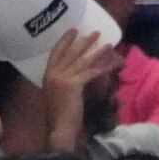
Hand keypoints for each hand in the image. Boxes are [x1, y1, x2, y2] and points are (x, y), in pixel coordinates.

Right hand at [42, 28, 120, 147]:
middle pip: (70, 53)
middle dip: (84, 42)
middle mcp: (53, 74)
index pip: (56, 52)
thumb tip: (79, 75)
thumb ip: (66, 83)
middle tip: (95, 32)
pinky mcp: (72, 85)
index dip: (65, 40)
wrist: (59, 129)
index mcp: (47, 75)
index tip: (73, 30)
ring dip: (97, 52)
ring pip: (82, 61)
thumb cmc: (62, 116)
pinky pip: (89, 72)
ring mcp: (62, 78)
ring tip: (108, 44)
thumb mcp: (60, 95)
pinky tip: (111, 64)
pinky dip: (101, 68)